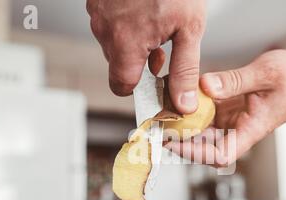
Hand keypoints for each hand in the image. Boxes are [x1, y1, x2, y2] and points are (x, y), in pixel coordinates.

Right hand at [87, 0, 206, 112]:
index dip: (138, 88)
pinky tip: (142, 13)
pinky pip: (109, 24)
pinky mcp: (96, 0)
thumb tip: (183, 103)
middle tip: (163, 50)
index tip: (153, 83)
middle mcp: (105, 30)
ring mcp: (98, 13)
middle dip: (140, 64)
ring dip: (133, 44)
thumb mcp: (189, 29)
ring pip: (113, 44)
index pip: (120, 85)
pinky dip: (125, 25)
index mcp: (126, 43)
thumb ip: (184, 70)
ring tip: (155, 26)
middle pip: (119, 65)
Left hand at [166, 50, 285, 165]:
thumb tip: (205, 86)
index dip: (196, 154)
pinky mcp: (229, 111)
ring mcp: (234, 122)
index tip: (175, 144)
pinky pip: (207, 115)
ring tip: (165, 112)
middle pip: (206, 146)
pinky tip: (181, 99)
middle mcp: (240, 130)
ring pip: (204, 132)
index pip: (221, 154)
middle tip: (159, 125)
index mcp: (252, 129)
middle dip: (181, 140)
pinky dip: (193, 110)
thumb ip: (235, 80)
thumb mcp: (266, 73)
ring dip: (184, 125)